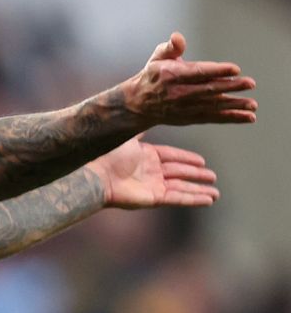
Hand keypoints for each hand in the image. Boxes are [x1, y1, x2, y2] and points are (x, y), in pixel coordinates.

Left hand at [87, 135, 218, 207]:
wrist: (97, 173)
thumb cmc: (108, 153)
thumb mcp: (129, 136)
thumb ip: (140, 128)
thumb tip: (146, 112)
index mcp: (145, 155)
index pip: (172, 156)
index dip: (187, 158)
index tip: (202, 160)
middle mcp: (150, 170)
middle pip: (179, 173)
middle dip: (196, 174)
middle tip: (212, 176)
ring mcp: (152, 185)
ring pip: (181, 187)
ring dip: (198, 190)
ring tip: (216, 193)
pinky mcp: (154, 198)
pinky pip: (178, 198)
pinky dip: (194, 199)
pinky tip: (208, 199)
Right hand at [122, 32, 256, 126]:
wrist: (139, 104)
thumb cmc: (152, 77)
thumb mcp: (156, 58)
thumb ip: (170, 48)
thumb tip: (177, 37)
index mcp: (170, 75)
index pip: (197, 72)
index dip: (216, 71)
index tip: (234, 69)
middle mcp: (178, 93)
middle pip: (208, 90)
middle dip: (230, 87)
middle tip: (249, 83)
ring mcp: (185, 108)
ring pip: (213, 106)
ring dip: (234, 105)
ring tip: (252, 104)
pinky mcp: (190, 117)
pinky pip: (213, 118)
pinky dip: (231, 118)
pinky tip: (247, 117)